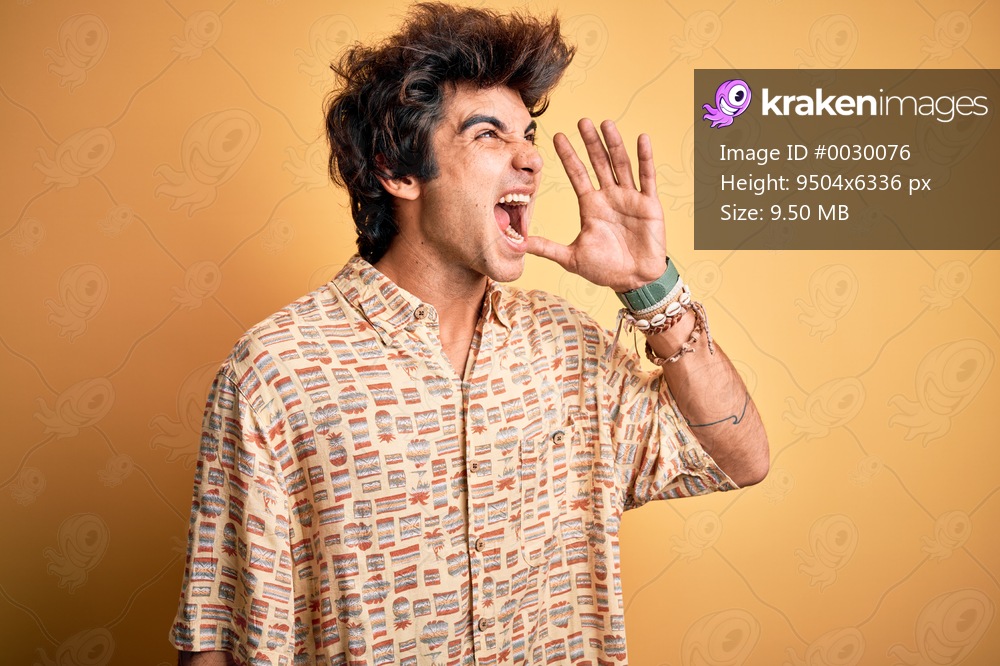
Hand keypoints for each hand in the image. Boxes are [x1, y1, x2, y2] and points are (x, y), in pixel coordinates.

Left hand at [526, 119, 665, 291]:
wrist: (634, 281)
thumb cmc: (605, 269)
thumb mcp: (572, 258)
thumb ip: (548, 248)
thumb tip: (520, 243)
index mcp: (591, 206)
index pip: (577, 175)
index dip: (568, 156)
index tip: (557, 137)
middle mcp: (609, 196)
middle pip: (598, 163)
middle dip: (590, 143)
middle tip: (582, 121)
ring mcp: (629, 198)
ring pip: (621, 165)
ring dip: (614, 144)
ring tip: (606, 124)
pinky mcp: (649, 204)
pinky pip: (647, 178)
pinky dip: (645, 159)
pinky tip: (642, 139)